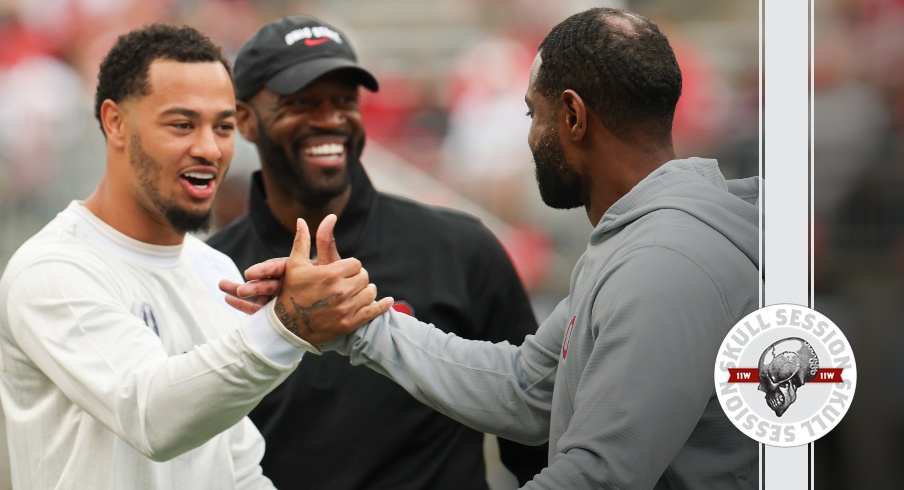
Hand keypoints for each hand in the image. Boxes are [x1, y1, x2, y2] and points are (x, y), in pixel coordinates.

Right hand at [218, 214, 346, 313]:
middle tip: (241, 289)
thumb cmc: (335, 283)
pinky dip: (244, 306)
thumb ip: (325, 243)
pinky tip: (229, 301)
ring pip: (259, 296)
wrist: (340, 307)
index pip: (277, 267)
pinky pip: (260, 311)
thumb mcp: (328, 264)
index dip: (264, 269)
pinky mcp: (278, 314)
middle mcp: (286, 283)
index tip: (251, 272)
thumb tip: (331, 216)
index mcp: (295, 269)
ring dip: (241, 294)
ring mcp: (281, 299)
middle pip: (266, 282)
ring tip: (226, 294)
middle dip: (252, 285)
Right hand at [275, 215, 391, 344]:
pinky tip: (388, 301)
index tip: (344, 271)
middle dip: (357, 278)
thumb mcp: (295, 265)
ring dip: (366, 290)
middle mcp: (340, 290)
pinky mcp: (349, 323)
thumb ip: (302, 241)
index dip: (350, 266)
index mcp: (330, 274)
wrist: (287, 326)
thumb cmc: (291, 292)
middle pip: (364, 277)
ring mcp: (346, 308)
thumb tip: (302, 220)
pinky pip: (373, 311)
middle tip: (350, 282)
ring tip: (358, 292)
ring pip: (370, 292)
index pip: (355, 263)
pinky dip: (383, 305)